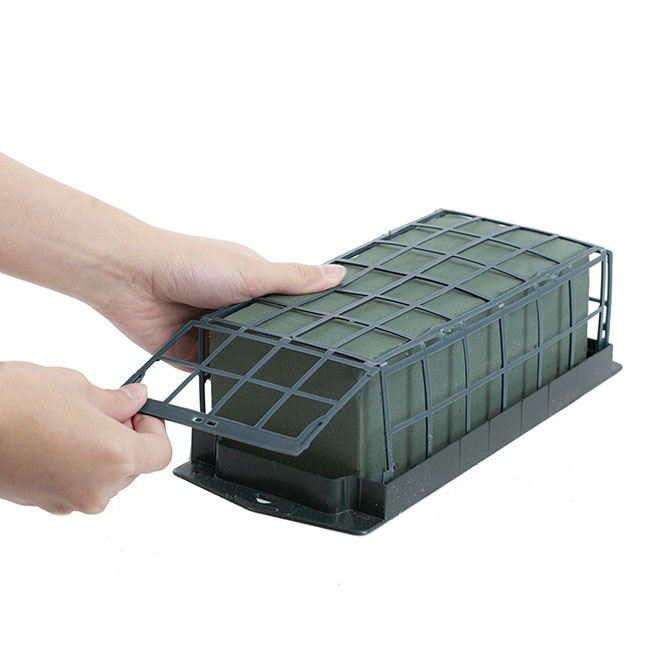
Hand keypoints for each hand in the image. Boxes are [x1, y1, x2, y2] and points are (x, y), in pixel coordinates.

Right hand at [0, 361, 171, 514]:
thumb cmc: (14, 402)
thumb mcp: (78, 387)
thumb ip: (117, 400)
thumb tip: (136, 398)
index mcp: (114, 458)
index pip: (160, 453)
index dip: (156, 428)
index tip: (143, 411)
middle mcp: (95, 488)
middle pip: (134, 467)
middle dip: (128, 436)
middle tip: (111, 408)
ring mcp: (67, 500)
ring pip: (105, 477)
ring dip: (102, 451)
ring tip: (77, 419)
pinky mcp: (43, 503)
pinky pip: (77, 484)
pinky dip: (78, 463)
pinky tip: (58, 436)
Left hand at [96, 230, 346, 361]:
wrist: (131, 278)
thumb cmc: (189, 262)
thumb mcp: (251, 270)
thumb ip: (293, 279)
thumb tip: (337, 274)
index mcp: (253, 282)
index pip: (288, 307)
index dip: (306, 322)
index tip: (333, 340)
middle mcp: (234, 308)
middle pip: (266, 336)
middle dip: (279, 348)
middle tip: (313, 372)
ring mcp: (214, 331)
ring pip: (243, 356)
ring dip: (252, 363)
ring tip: (284, 386)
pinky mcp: (192, 352)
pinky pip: (215, 371)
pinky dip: (225, 377)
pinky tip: (244, 389)